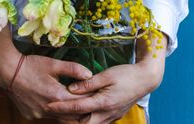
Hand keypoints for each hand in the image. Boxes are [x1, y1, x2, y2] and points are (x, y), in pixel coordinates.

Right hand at [0, 54, 94, 120]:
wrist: (7, 72)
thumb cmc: (31, 65)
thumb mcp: (54, 64)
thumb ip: (73, 69)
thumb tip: (90, 74)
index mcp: (57, 95)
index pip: (81, 102)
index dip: (90, 97)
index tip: (97, 93)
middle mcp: (49, 109)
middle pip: (73, 116)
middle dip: (82, 109)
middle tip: (90, 102)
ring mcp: (39, 114)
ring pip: (61, 119)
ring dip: (69, 112)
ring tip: (75, 104)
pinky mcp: (31, 115)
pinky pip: (48, 116)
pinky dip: (55, 112)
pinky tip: (56, 103)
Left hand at [47, 62, 163, 122]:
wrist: (146, 79)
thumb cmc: (126, 74)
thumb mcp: (106, 75)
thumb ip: (88, 83)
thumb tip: (71, 89)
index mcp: (103, 102)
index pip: (77, 107)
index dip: (61, 107)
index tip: (48, 105)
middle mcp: (107, 113)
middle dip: (67, 120)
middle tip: (53, 112)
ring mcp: (111, 116)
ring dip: (76, 122)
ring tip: (63, 114)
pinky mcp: (114, 116)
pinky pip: (98, 123)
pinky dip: (87, 121)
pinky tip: (80, 114)